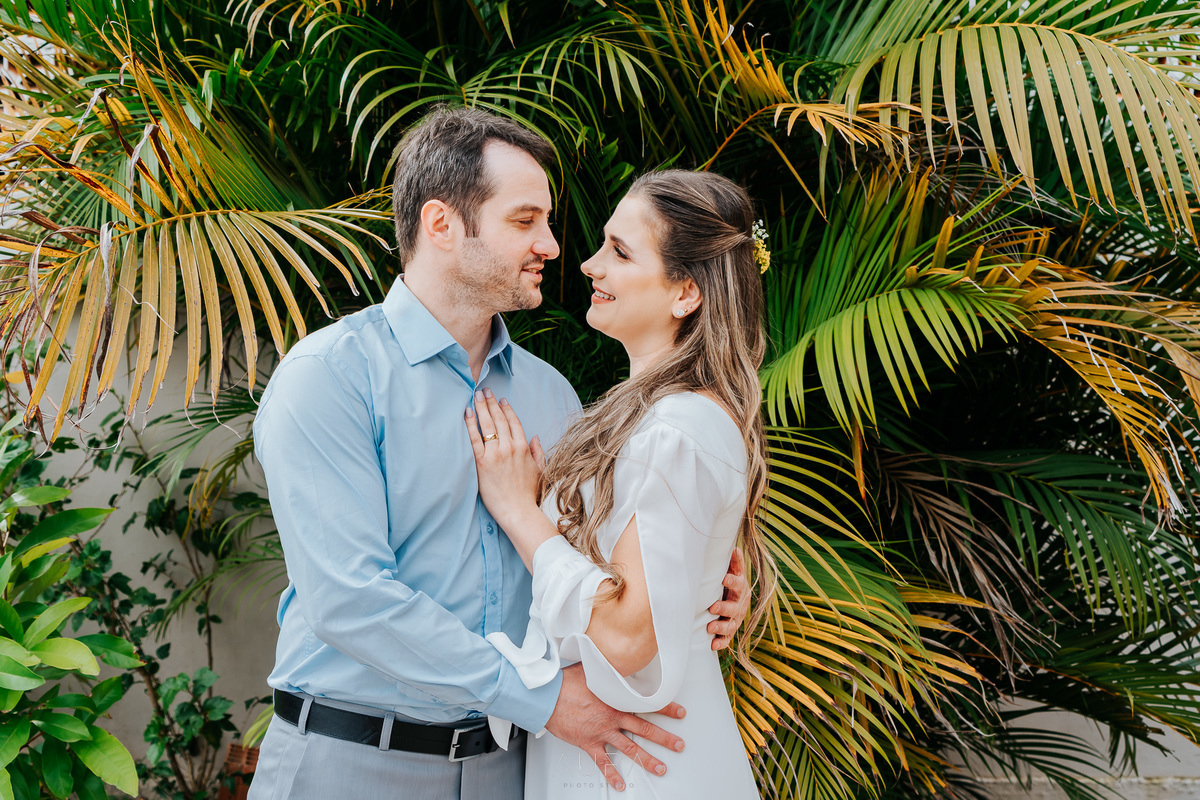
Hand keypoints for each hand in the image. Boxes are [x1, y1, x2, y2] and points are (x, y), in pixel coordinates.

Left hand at [464, 388, 543, 526]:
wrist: (518, 511)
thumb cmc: (529, 494)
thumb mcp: (540, 470)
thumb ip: (537, 452)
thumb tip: (534, 437)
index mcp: (524, 447)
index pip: (514, 422)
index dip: (506, 409)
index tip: (501, 399)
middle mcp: (510, 447)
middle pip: (498, 419)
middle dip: (491, 402)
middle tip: (484, 390)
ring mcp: (495, 454)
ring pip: (487, 425)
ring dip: (481, 407)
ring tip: (475, 396)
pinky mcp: (482, 463)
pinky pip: (474, 439)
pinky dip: (470, 425)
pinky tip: (467, 413)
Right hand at [545, 664, 684, 791]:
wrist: (548, 697)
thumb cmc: (566, 682)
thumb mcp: (592, 668)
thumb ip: (609, 667)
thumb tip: (620, 657)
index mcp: (616, 699)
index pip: (647, 704)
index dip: (666, 708)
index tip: (679, 712)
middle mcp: (613, 718)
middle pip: (644, 729)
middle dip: (664, 739)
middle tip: (678, 745)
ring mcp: (602, 732)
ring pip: (630, 749)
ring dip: (647, 760)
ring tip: (660, 768)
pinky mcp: (589, 743)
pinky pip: (603, 762)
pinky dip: (611, 775)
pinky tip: (620, 784)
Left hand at [708, 548, 749, 649]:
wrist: (731, 600)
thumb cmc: (728, 583)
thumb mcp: (732, 572)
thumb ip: (734, 562)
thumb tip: (735, 548)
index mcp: (741, 589)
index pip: (739, 584)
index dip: (732, 581)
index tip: (723, 578)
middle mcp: (740, 605)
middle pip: (735, 608)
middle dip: (724, 608)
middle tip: (712, 607)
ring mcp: (735, 620)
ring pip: (731, 625)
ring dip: (721, 627)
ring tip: (710, 627)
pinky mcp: (729, 632)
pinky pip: (727, 639)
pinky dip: (721, 643)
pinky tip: (713, 645)